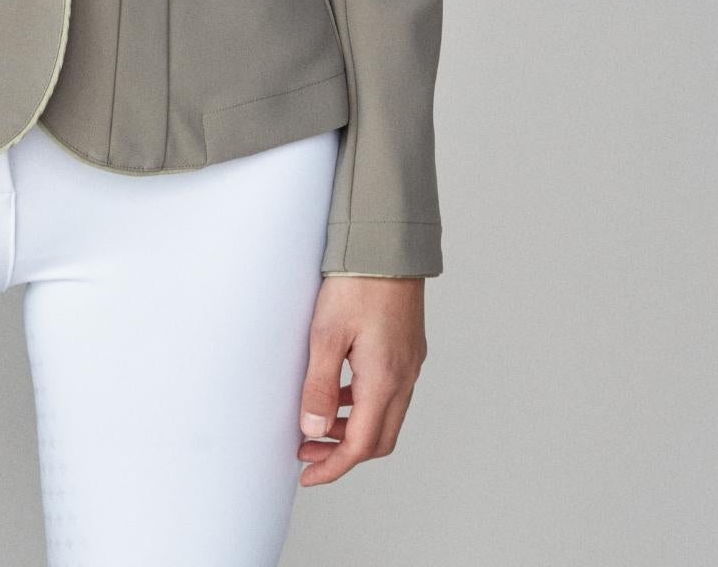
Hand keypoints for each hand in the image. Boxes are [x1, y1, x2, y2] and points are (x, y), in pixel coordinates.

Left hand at [296, 275, 427, 484]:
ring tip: (317, 425)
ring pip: (386, 416)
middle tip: (309, 453)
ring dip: (354, 429)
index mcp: (385, 378)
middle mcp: (404, 376)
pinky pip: (390, 392)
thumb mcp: (326, 333)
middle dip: (344, 454)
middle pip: (380, 438)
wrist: (386, 242)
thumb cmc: (356, 282)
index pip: (362, 444)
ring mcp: (410, 361)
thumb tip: (313, 431)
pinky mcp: (408, 346)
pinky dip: (364, 404)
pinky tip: (340, 391)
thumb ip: (321, 385)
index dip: (334, 466)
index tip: (308, 475)